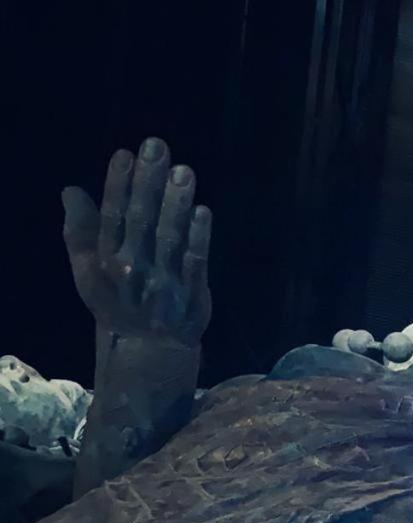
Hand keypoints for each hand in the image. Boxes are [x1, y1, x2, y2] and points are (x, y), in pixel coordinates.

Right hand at [61, 137, 211, 345]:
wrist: (148, 348)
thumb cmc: (117, 301)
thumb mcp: (88, 271)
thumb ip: (79, 231)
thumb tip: (71, 190)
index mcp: (106, 261)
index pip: (112, 216)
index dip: (118, 185)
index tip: (125, 154)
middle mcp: (133, 270)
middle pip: (141, 220)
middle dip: (149, 182)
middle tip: (157, 147)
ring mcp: (164, 283)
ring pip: (170, 238)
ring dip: (177, 203)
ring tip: (184, 171)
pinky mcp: (192, 294)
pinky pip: (195, 262)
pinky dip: (199, 237)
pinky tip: (203, 211)